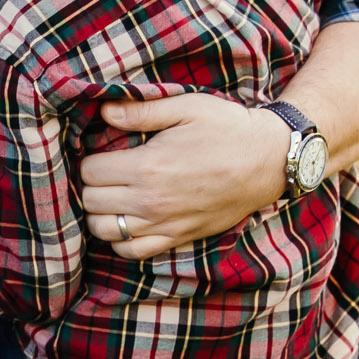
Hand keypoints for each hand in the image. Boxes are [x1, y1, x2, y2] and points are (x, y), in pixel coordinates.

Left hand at [76, 94, 286, 259]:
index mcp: (147, 166)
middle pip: (91, 202)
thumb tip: (105, 111)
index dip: (91, 159)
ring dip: (101, 214)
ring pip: (104, 231)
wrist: (268, 161)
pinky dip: (121, 241)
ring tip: (113, 196)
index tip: (103, 152)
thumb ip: (142, 111)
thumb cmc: (229, 129)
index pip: (89, 172)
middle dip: (93, 185)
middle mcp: (150, 201)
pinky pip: (132, 252)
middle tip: (107, 172)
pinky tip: (127, 222)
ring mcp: (163, 224)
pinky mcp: (178, 237)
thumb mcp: (186, 107)